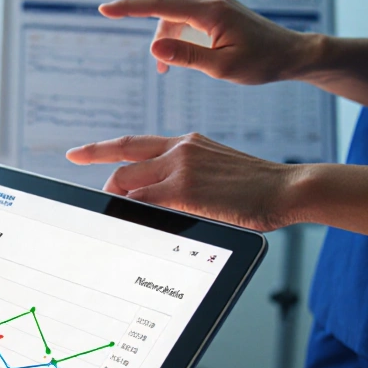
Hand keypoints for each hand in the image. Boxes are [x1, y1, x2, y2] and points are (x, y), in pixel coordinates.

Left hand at [66, 133, 301, 231]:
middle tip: (87, 185)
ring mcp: (180, 167)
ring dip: (115, 202)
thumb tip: (159, 201)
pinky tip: (130, 224)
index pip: (132, 144)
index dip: (100, 148)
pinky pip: (142, 202)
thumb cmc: (260, 188)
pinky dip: (131, 213)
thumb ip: (186, 177)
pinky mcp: (184, 190)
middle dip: (100, 177)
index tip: (77, 153)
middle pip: (122, 163)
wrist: (290, 188)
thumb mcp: (217, 171)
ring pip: (126, 183)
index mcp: (186, 143)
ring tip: (116, 220)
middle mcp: (178, 149)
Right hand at [100, 0, 312, 82]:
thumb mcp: (222, 67)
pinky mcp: (213, 8)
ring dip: (169, 43)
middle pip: (165, 16)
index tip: (104, 9)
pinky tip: (186, 58)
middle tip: (163, 72)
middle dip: (159, 42)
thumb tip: (152, 47)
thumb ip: (186, 57)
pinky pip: (184, 21)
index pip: (161, 5)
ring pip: (173, 21)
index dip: (129, 7)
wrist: (291, 53)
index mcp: (211, 11)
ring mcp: (212, 1)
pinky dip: (179, 39)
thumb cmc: (260, 62)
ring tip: (173, 70)